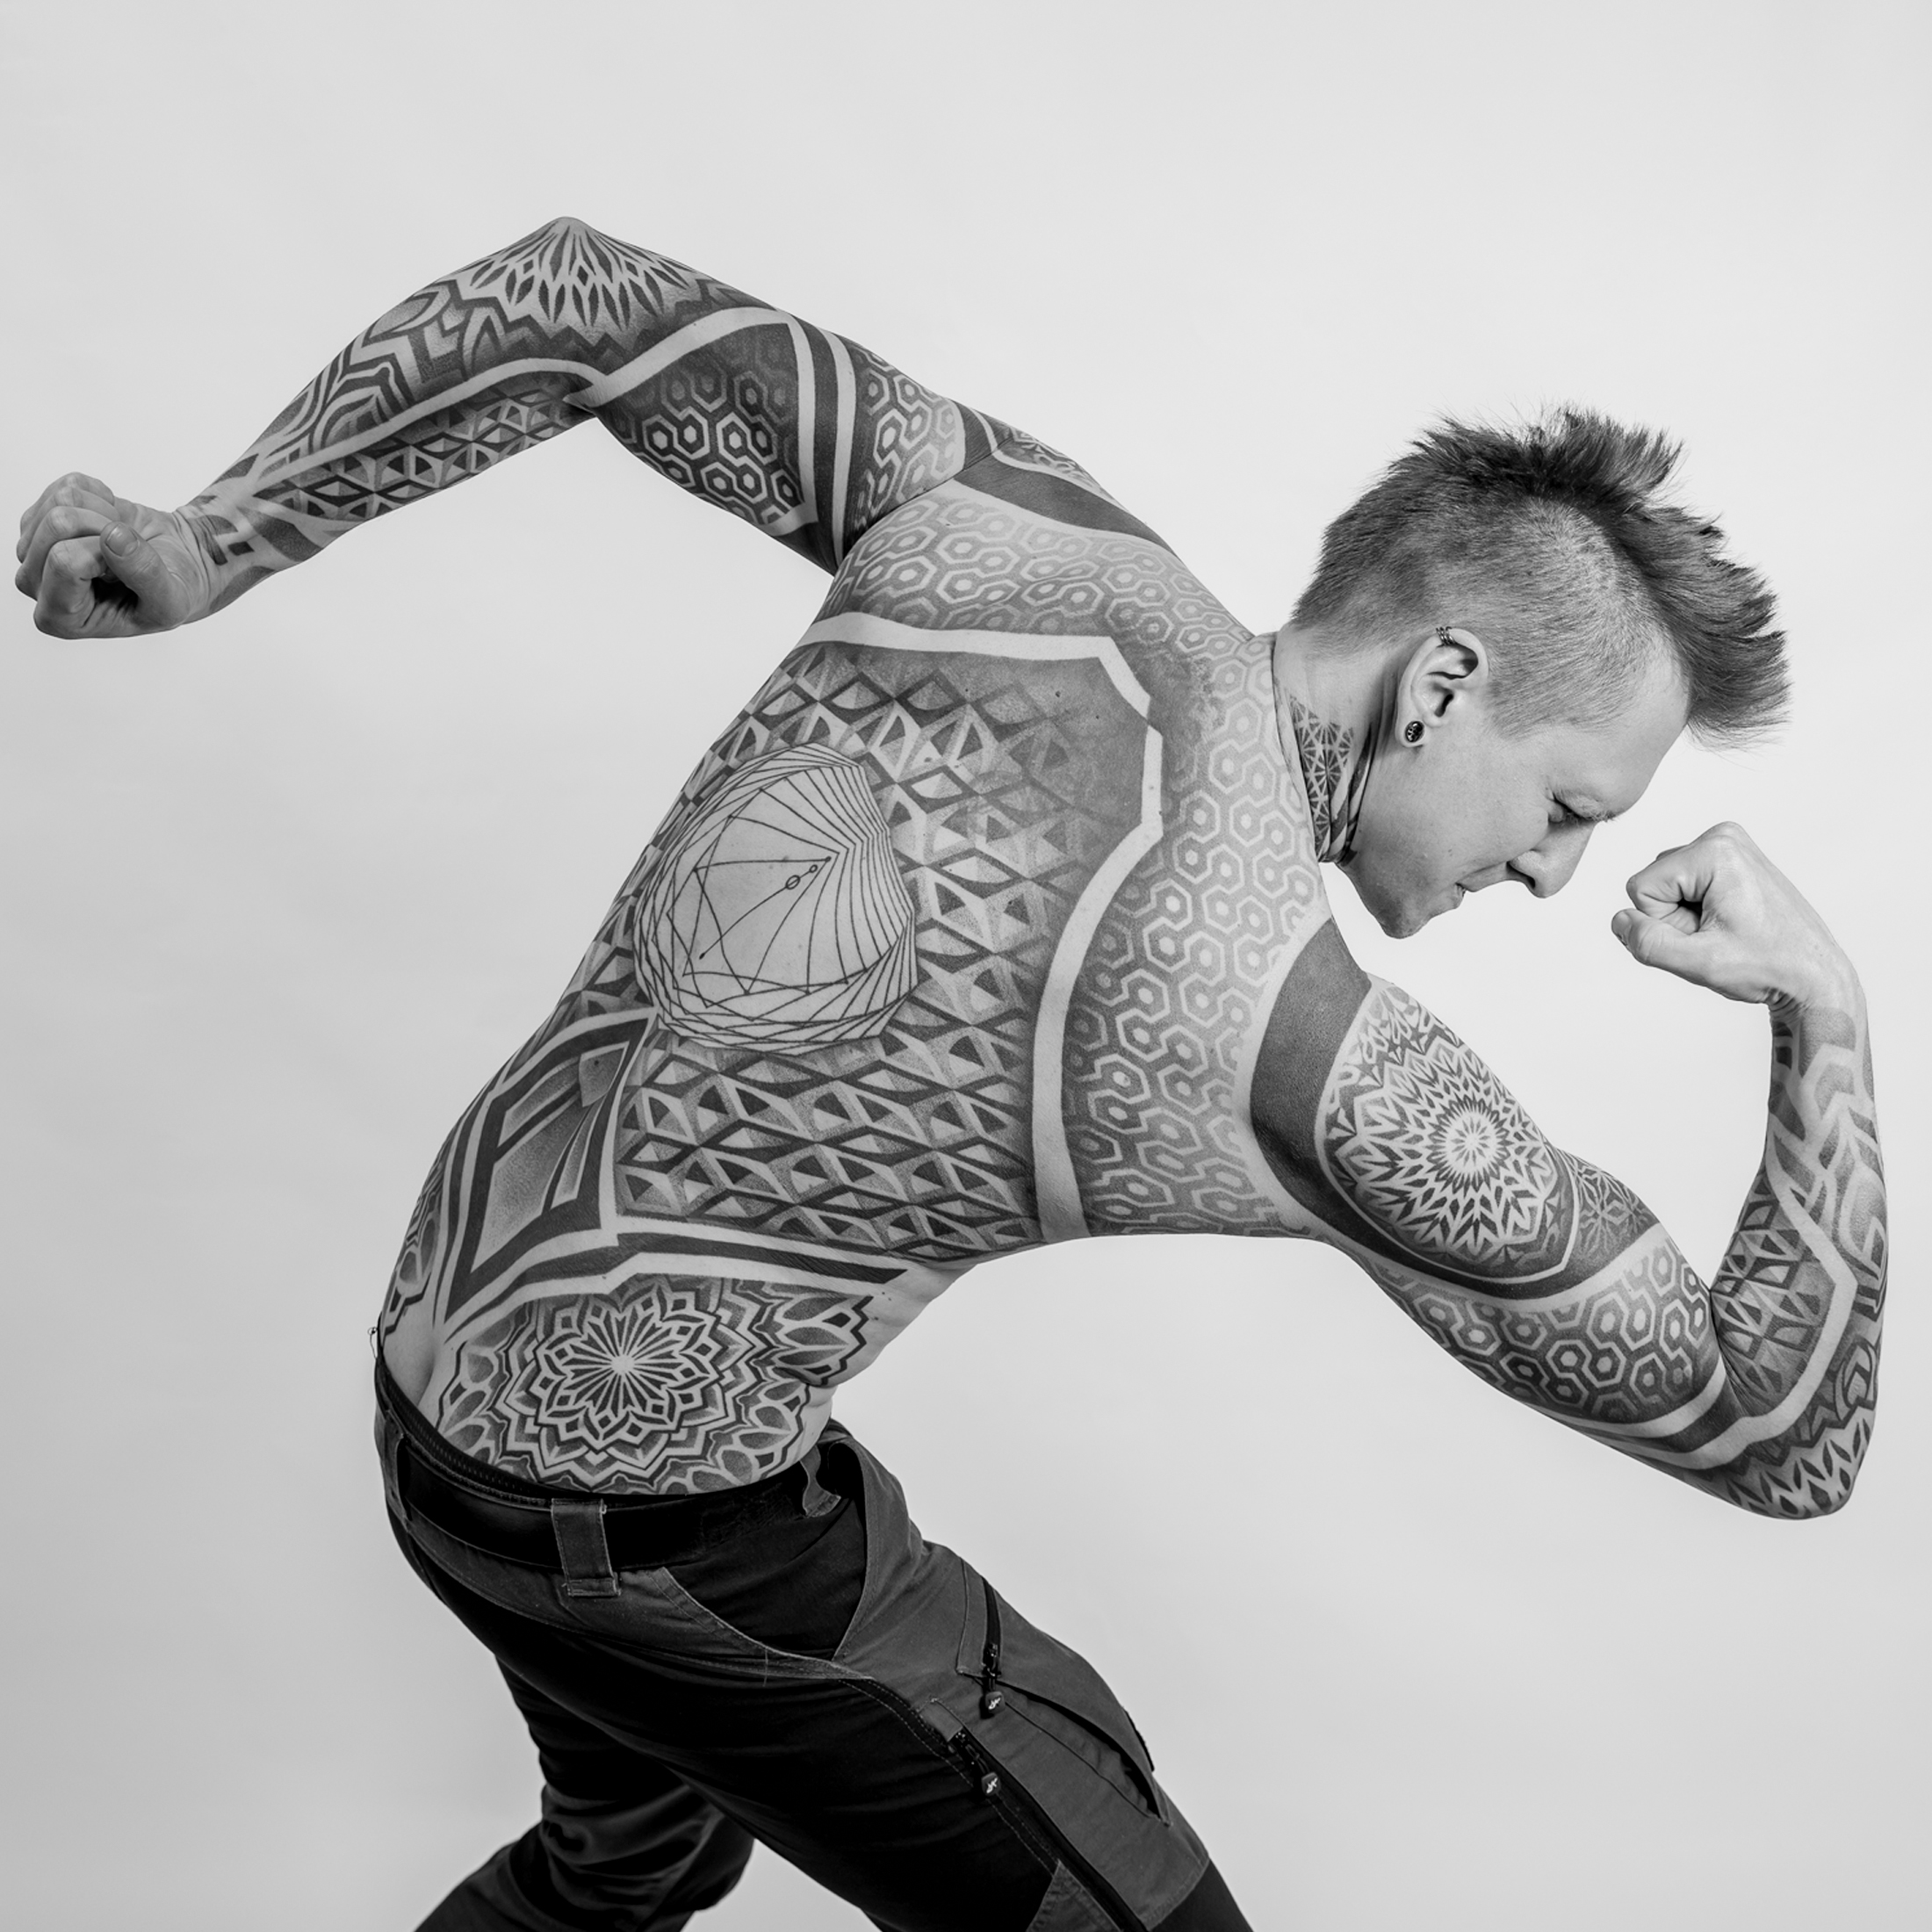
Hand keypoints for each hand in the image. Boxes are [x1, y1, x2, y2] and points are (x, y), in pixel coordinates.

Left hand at [16, 474, 213, 636]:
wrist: (175, 567)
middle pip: (57, 524)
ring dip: (104, 512)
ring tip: (121, 537)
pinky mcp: (41, 515)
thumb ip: (146, 576)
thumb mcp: (171, 601)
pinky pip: (68, 485)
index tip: (127, 570)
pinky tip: (112, 522)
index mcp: (61, 617)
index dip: (105, 554)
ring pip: (61, 501)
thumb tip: (114, 536)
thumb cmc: (169, 593)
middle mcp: (36, 583)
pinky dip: (101, 497)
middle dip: (104, 526)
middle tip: (127, 548)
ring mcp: (33, 547)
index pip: (64, 563)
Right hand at [1611, 822, 1856, 1009]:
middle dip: (1675, 918)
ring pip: (1667, 886)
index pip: (1640, 888)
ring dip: (1686, 916)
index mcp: (1715, 850)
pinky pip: (1685, 884)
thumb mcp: (1700, 964)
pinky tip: (1730, 923)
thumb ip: (1648, 943)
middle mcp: (1722, 837)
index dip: (1664, 924)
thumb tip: (1619, 920)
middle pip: (1654, 883)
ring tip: (1726, 931)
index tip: (1705, 937)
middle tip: (1718, 937)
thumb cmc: (1769, 967)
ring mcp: (1729, 845)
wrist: (1814, 974)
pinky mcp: (1732, 857)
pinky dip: (1698, 909)